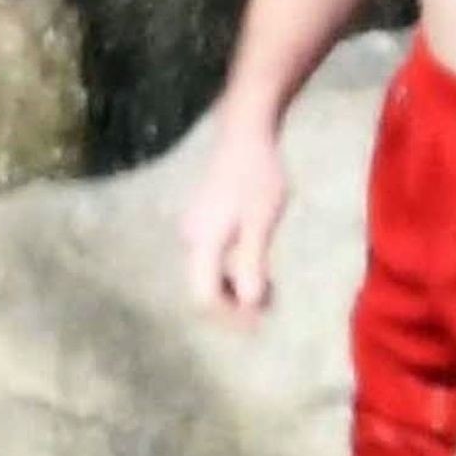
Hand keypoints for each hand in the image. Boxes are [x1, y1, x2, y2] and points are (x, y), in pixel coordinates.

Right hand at [178, 113, 286, 328]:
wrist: (245, 132)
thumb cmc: (257, 175)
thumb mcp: (260, 222)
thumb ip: (252, 264)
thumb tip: (249, 305)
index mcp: (201, 242)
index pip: (204, 297)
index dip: (229, 316)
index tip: (258, 323)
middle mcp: (189, 237)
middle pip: (203, 287)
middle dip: (232, 305)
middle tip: (266, 311)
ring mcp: (193, 226)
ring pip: (207, 272)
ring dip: (233, 287)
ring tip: (266, 290)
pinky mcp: (202, 217)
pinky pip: (211, 256)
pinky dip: (231, 268)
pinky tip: (254, 263)